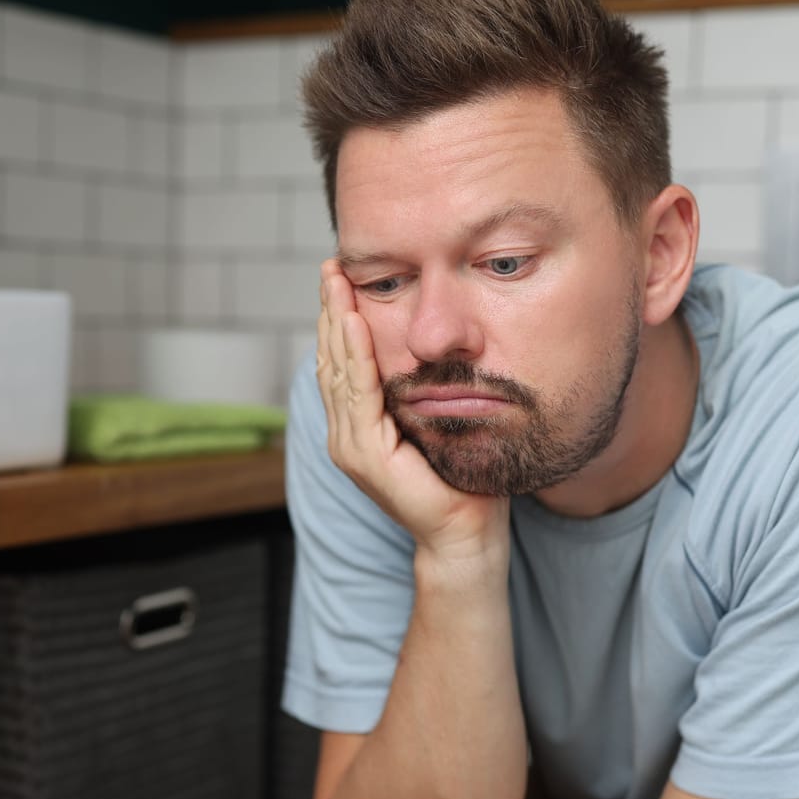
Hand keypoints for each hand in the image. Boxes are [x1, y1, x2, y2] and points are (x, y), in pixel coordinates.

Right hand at [317, 260, 508, 561]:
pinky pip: (358, 394)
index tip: (342, 277)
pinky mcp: (365, 454)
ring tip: (337, 282)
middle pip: (332, 360)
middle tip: (331, 266)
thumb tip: (435, 346)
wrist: (467, 532)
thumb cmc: (462, 479)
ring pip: (338, 371)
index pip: (343, 363)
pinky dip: (356, 356)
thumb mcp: (438, 421)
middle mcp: (346, 435)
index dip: (340, 319)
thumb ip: (424, 391)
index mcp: (359, 427)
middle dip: (331, 310)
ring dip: (337, 322)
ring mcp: (351, 446)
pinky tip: (356, 324)